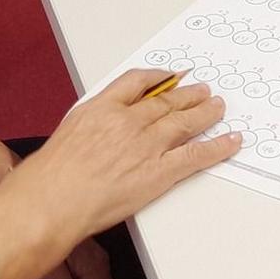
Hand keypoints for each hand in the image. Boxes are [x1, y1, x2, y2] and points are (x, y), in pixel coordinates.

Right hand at [0, 69, 237, 278]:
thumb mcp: (66, 135)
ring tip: (219, 107)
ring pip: (184, 122)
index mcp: (102, 108)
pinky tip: (232, 141)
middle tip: (203, 91)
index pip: (136, 82)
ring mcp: (146, 146)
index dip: (157, 78)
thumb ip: (90, 127)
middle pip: (166, 101)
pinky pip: (195, 155)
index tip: (169, 76)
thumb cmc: (48, 177)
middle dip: (188, 95)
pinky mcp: (158, 172)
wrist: (50, 202)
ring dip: (206, 113)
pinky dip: (218, 147)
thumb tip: (99, 131)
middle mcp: (128, 122)